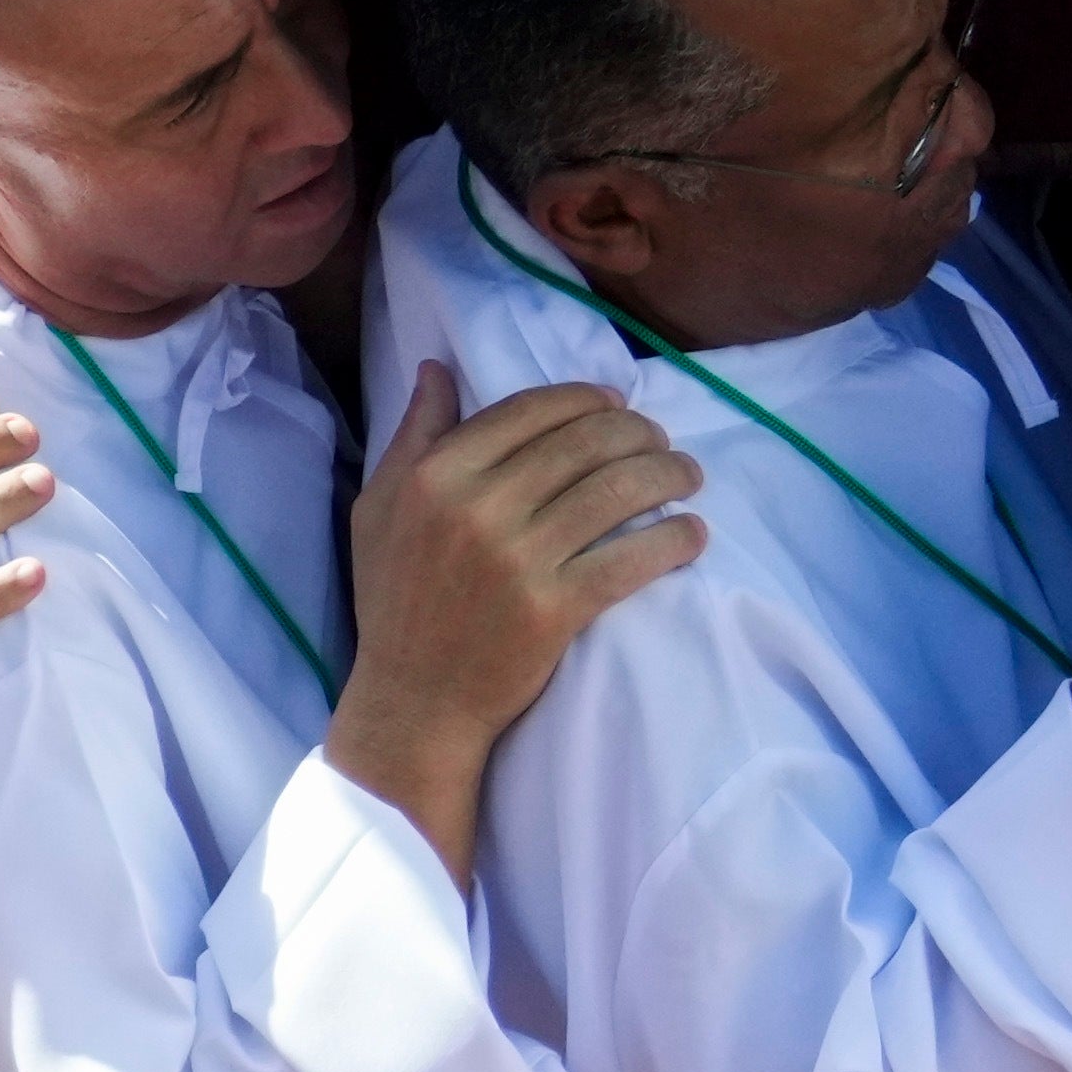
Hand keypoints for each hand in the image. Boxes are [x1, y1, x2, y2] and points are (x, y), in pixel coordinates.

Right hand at [329, 360, 704, 884]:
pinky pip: (633, 558)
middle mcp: (476, 508)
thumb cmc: (396, 602)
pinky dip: (674, 540)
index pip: (532, 409)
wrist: (413, 703)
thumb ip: (413, 435)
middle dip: (640, 433)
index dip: (588, 400)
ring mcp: (518, 559)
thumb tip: (437, 369)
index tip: (619, 407)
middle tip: (662, 442)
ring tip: (687, 477)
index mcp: (435, 476)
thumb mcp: (380, 509)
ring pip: (619, 490)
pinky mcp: (554, 609)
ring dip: (670, 474)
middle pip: (586, 442)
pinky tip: (691, 534)